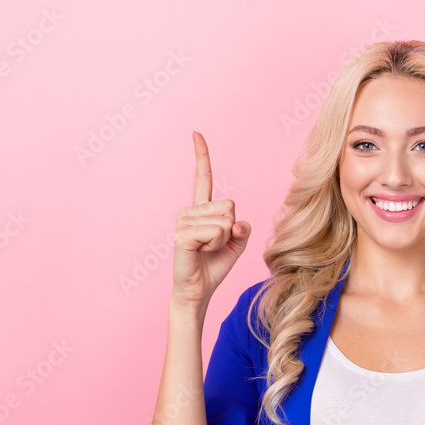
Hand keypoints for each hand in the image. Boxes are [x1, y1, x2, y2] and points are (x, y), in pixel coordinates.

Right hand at [170, 131, 251, 307]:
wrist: (198, 290)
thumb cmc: (214, 266)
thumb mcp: (237, 245)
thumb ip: (242, 228)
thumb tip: (237, 223)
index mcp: (201, 209)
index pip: (202, 178)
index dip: (201, 156)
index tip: (196, 134)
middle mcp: (190, 211)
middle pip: (230, 206)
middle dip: (231, 229)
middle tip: (215, 245)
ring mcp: (184, 221)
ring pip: (225, 220)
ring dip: (223, 240)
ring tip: (207, 250)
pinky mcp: (183, 235)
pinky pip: (216, 231)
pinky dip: (216, 244)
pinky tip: (201, 252)